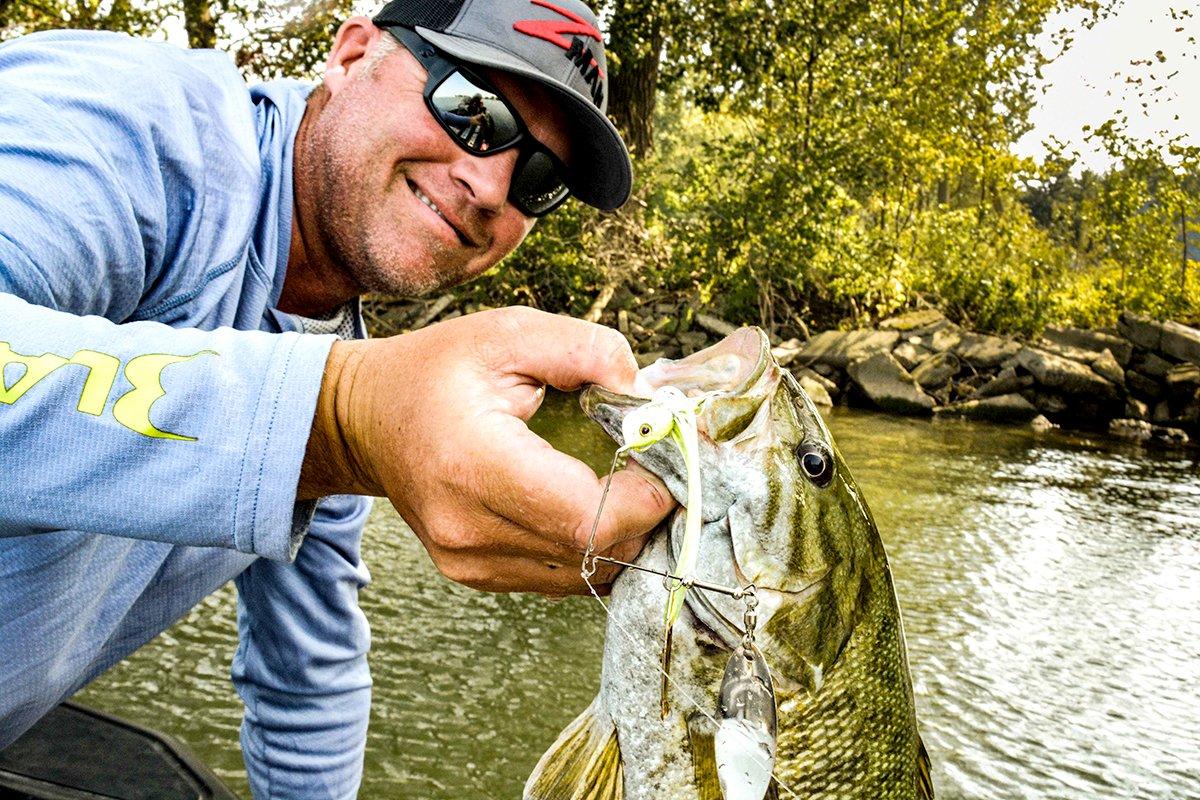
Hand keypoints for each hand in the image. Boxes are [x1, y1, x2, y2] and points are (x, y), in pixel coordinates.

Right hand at [300, 306, 674, 594]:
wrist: (365, 420)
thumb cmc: (436, 371)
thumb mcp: (509, 332)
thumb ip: (587, 350)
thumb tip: (649, 398)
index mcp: (473, 465)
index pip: (585, 517)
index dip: (644, 498)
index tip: (665, 457)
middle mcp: (468, 530)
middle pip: (595, 553)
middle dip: (646, 514)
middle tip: (658, 466)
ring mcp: (469, 563)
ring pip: (586, 575)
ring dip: (624, 534)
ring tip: (628, 482)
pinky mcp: (476, 577)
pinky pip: (562, 577)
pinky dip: (593, 546)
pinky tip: (593, 503)